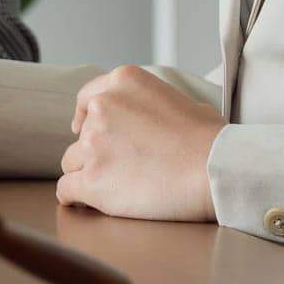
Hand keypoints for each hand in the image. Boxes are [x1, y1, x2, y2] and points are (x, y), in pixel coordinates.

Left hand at [57, 65, 224, 221]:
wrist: (218, 171)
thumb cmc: (211, 140)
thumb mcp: (180, 99)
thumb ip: (150, 104)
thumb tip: (146, 117)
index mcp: (122, 81)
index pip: (86, 100)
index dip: (86, 119)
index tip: (87, 131)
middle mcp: (101, 107)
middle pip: (81, 135)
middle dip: (96, 150)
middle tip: (121, 165)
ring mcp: (93, 144)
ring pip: (70, 162)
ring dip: (87, 173)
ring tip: (115, 185)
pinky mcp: (92, 180)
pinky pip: (65, 190)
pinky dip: (73, 197)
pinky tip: (84, 202)